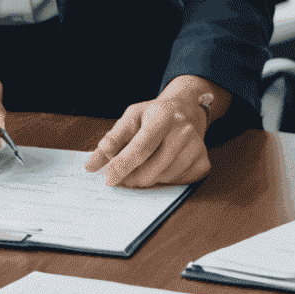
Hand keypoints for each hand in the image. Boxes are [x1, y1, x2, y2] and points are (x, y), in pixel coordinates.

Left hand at [84, 82, 216, 187]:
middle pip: (151, 169)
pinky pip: (178, 183)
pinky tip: (163, 167)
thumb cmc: (153, 116)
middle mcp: (183, 130)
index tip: (109, 179)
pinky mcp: (203, 161)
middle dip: (132, 178)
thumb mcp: (130, 119)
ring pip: (163, 178)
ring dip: (148, 179)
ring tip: (145, 166)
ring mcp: (196, 146)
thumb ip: (110, 141)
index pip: (140, 148)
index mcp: (162, 116)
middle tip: (124, 176)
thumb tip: (91, 166)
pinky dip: (166, 181)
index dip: (122, 166)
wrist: (185, 111)